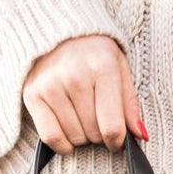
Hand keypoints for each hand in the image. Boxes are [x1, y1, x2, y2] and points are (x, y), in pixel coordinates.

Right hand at [22, 35, 146, 154]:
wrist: (56, 29)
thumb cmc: (93, 51)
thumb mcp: (119, 68)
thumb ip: (129, 103)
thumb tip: (140, 135)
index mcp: (103, 67)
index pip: (112, 126)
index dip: (117, 141)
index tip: (116, 141)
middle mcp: (75, 75)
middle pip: (93, 133)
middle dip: (99, 135)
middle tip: (97, 121)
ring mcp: (50, 85)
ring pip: (74, 137)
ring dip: (81, 137)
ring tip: (82, 119)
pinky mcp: (32, 94)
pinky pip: (50, 137)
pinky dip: (62, 144)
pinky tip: (68, 135)